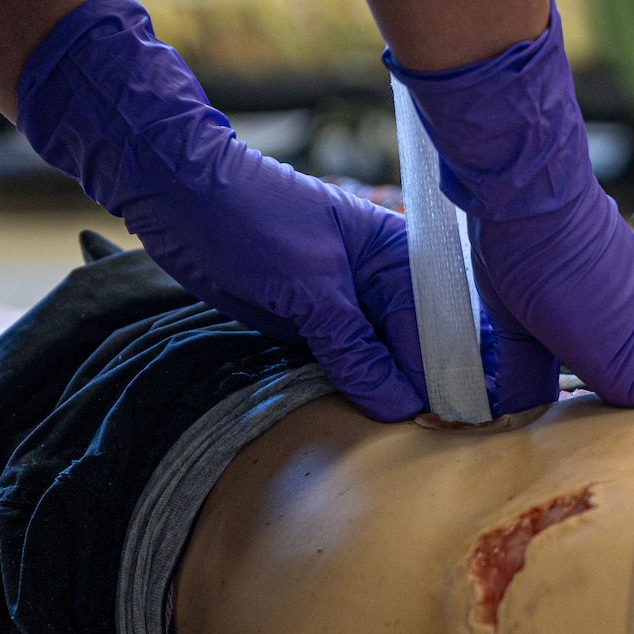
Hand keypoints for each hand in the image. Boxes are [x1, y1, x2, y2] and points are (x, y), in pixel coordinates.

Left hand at [17, 0, 440, 419]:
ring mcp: (351, 308)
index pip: (441, 334)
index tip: (452, 425)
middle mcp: (385, 286)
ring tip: (401, 437)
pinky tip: (361, 417)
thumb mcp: (311, 287)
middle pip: (419, 354)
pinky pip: (347, 368)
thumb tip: (399, 406)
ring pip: (384, 367)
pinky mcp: (317, 326)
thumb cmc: (253, 221)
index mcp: (402, 260)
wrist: (182, 196)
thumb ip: (356, 348)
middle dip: (419, 392)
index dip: (447, 380)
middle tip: (427, 437)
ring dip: (384, 397)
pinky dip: (350, 391)